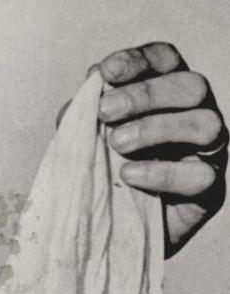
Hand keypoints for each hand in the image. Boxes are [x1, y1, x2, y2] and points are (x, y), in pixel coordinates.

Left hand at [97, 42, 225, 255]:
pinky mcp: (209, 189)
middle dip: (146, 94)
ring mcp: (208, 152)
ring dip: (157, 128)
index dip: (140, 60)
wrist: (110, 234)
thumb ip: (84, 116)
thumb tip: (86, 89)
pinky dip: (163, 173)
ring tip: (117, 144)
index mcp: (167, 96)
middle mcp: (196, 115)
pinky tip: (130, 174)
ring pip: (206, 124)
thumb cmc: (99, 177)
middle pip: (192, 86)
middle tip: (105, 111)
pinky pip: (199, 175)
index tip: (105, 71)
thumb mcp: (85, 142)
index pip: (167, 61)